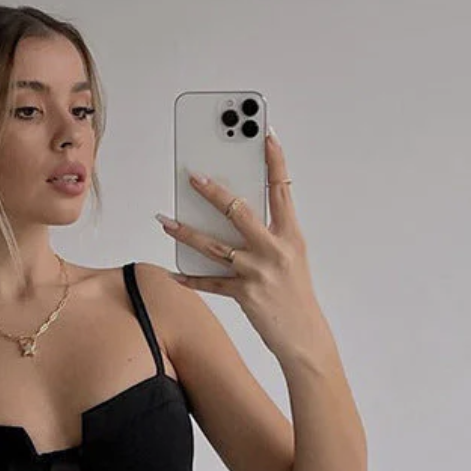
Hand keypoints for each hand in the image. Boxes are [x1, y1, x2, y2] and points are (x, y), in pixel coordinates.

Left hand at [157, 130, 324, 361]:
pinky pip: (209, 282)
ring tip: (165, 221)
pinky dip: (189, 278)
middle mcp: (274, 249)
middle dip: (213, 191)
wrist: (304, 337)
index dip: (275, 160)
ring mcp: (257, 271)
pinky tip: (173, 272)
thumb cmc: (296, 296)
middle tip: (193, 176)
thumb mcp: (291, 258)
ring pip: (214, 245)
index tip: (266, 134)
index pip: (283, 190)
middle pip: (239, 211)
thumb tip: (235, 216)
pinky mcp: (243, 294)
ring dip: (185, 232)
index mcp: (291, 236)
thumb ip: (269, 236)